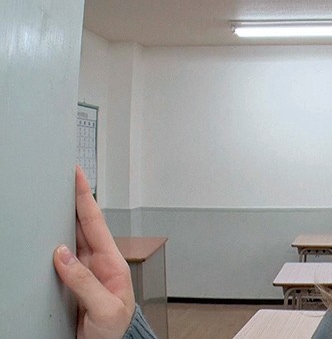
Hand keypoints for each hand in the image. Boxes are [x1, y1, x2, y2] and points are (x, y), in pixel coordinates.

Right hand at [53, 166, 134, 338]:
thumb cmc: (116, 330)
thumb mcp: (104, 308)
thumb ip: (84, 282)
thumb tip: (62, 254)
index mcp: (112, 263)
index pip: (96, 224)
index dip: (86, 198)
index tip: (78, 175)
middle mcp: (99, 263)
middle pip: (83, 225)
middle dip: (74, 200)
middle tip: (63, 178)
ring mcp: (86, 272)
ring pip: (72, 239)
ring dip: (63, 219)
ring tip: (54, 198)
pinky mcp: (74, 283)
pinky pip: (61, 259)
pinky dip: (54, 243)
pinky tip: (47, 234)